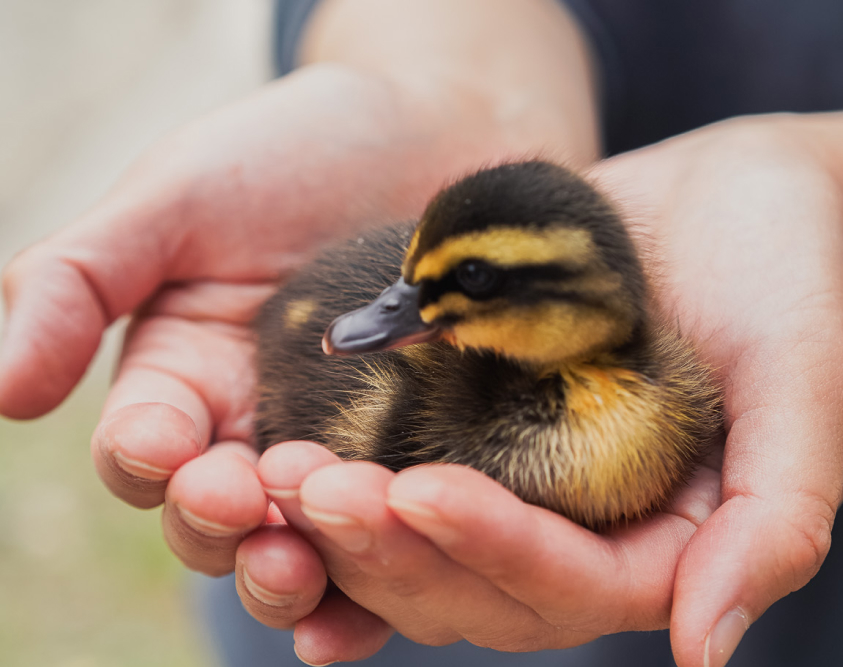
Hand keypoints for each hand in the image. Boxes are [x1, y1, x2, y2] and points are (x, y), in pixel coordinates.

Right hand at [0, 63, 525, 578]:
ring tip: (310, 557)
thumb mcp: (171, 200)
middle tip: (245, 509)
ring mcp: (333, 446)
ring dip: (295, 562)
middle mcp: (248, 427)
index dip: (145, 459)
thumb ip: (78, 281)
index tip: (170, 447)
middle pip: (213, 519)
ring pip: (298, 540)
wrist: (419, 138)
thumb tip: (6, 393)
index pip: (140, 450)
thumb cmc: (287, 157)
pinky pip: (391, 524)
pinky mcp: (411, 453)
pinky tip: (393, 573)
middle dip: (218, 526)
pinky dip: (383, 559)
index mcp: (179, 377)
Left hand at [240, 115, 842, 666]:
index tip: (421, 494)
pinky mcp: (482, 421)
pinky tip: (280, 446)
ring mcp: (529, 476)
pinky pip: (406, 466)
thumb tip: (705, 654)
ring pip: (424, 545)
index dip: (497, 552)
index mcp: (670, 541)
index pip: (577, 586)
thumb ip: (777, 521)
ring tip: (274, 469)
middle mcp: (589, 525)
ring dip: (348, 522)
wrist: (741, 191)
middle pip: (479, 586)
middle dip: (393, 547)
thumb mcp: (812, 390)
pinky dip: (349, 470)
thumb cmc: (795, 279)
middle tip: (308, 487)